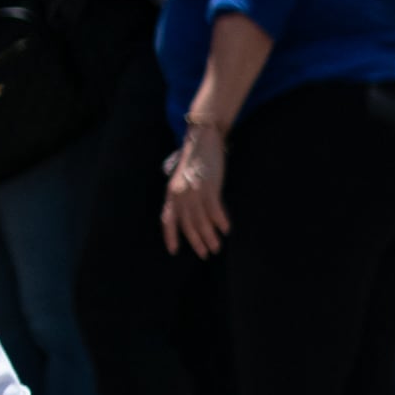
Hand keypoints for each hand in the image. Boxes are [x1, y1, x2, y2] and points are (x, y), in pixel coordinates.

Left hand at [161, 121, 231, 257]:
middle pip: (187, 224)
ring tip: (216, 247)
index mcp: (171, 193)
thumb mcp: (183, 179)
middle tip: (204, 254)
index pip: (168, 220)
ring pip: (201, 221)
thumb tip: (188, 211)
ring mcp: (194, 191)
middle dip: (196, 241)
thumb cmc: (194, 159)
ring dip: (209, 236)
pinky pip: (214, 210)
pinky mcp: (209, 187)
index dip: (170, 236)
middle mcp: (180, 195)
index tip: (173, 251)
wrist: (202, 140)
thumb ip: (183, 194)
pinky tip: (226, 229)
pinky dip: (220, 221)